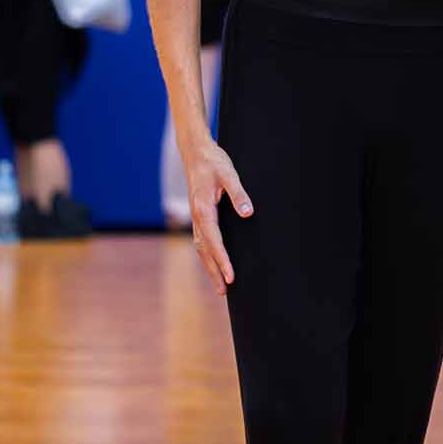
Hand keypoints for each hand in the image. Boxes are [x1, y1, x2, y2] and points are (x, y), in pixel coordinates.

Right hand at [185, 140, 253, 294]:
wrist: (195, 151)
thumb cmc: (213, 161)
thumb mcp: (228, 173)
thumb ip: (238, 193)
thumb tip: (247, 213)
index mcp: (203, 209)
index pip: (214, 241)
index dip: (223, 260)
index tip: (231, 276)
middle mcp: (197, 216)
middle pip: (205, 250)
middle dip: (214, 271)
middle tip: (224, 292)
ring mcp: (196, 216)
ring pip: (201, 247)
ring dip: (209, 267)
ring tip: (220, 285)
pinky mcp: (198, 214)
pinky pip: (201, 240)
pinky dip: (207, 255)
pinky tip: (213, 263)